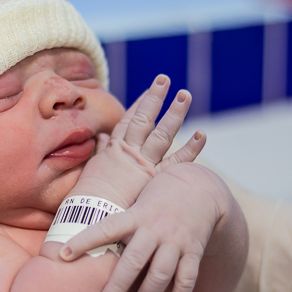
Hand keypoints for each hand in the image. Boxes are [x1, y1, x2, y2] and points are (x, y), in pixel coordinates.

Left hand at [61, 162, 246, 291]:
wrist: (200, 189)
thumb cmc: (157, 199)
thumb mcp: (135, 203)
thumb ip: (117, 224)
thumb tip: (81, 243)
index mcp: (135, 216)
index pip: (105, 228)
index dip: (83, 240)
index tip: (63, 255)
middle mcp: (155, 229)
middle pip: (134, 261)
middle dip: (118, 286)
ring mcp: (176, 241)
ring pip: (160, 275)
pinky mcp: (194, 251)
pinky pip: (187, 279)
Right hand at [68, 74, 205, 208]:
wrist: (92, 213)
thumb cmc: (89, 196)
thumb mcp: (93, 168)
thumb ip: (101, 151)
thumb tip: (101, 137)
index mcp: (115, 148)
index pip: (128, 120)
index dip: (139, 104)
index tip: (150, 90)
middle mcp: (131, 151)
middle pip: (144, 118)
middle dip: (155, 98)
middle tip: (165, 79)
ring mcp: (145, 163)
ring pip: (162, 133)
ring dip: (174, 113)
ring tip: (185, 94)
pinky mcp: (156, 179)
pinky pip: (177, 162)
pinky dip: (190, 148)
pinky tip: (201, 134)